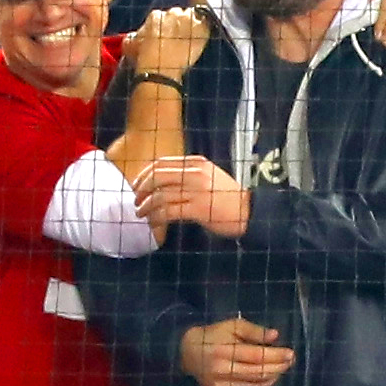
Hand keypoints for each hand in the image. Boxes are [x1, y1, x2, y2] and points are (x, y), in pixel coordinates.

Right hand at [128, 8, 210, 78]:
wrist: (159, 70)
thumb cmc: (144, 59)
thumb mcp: (131, 44)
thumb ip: (137, 35)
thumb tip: (136, 36)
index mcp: (155, 16)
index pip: (163, 16)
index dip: (166, 27)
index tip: (166, 36)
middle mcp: (172, 14)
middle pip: (178, 14)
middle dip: (178, 24)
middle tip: (178, 39)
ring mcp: (188, 20)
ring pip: (193, 17)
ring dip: (191, 26)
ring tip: (189, 40)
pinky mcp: (200, 29)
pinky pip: (205, 25)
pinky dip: (203, 32)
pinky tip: (199, 41)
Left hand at [133, 155, 249, 238]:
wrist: (250, 211)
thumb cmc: (228, 197)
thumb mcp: (210, 177)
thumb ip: (189, 175)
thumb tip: (161, 183)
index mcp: (197, 163)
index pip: (161, 163)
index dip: (144, 174)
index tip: (137, 185)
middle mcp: (195, 174)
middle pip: (157, 177)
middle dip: (141, 189)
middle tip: (136, 200)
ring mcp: (197, 191)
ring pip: (160, 196)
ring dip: (146, 206)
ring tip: (141, 214)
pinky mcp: (198, 209)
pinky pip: (169, 211)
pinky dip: (156, 217)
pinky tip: (153, 222)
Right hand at [180, 317, 293, 385]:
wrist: (188, 353)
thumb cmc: (213, 336)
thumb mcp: (232, 326)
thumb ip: (254, 331)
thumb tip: (275, 336)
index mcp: (223, 351)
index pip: (256, 357)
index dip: (276, 356)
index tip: (291, 354)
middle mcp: (221, 371)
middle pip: (258, 373)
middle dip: (278, 368)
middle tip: (290, 361)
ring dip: (272, 379)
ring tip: (281, 369)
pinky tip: (268, 379)